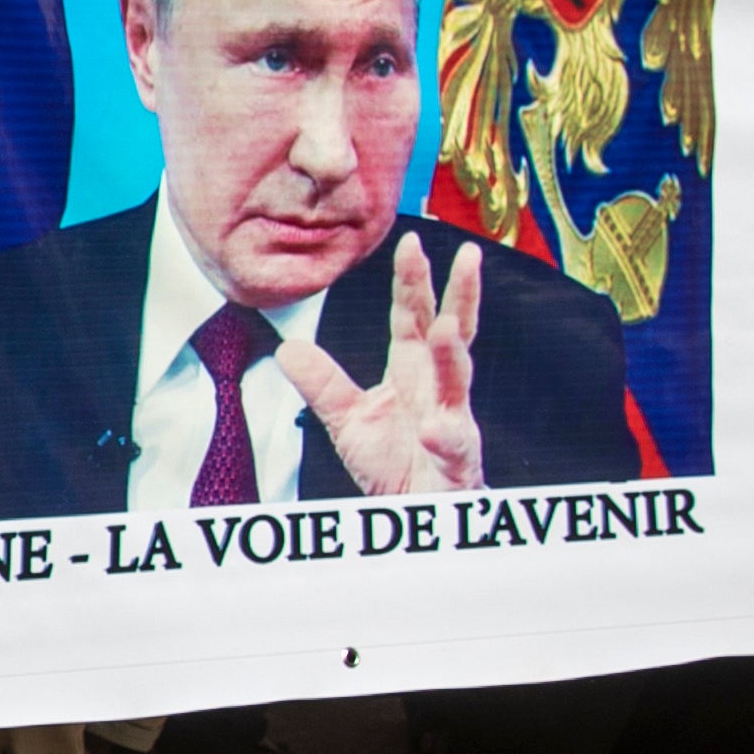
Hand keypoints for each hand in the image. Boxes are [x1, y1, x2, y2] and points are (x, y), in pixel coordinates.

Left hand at [276, 234, 484, 495]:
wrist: (413, 513)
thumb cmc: (392, 462)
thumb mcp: (348, 419)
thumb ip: (323, 383)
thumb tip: (286, 347)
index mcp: (411, 370)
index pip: (412, 316)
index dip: (412, 280)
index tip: (411, 240)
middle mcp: (437, 387)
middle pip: (452, 331)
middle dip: (460, 293)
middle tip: (467, 254)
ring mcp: (452, 420)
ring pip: (458, 380)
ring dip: (452, 355)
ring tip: (445, 328)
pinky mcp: (457, 459)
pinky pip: (454, 444)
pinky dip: (446, 435)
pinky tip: (434, 428)